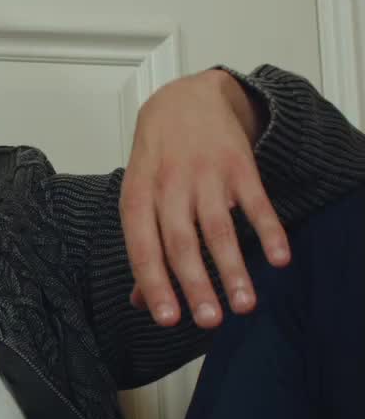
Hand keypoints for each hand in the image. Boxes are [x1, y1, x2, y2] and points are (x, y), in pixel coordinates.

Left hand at [120, 71, 290, 328]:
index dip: (154, 283)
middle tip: (210, 321)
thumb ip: (143, 247)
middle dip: (196, 285)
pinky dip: (269, 230)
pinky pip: (256, 202)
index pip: (142, 247)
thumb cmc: (158, 156)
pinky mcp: (239, 165)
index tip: (168, 318)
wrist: (186, 97)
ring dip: (233, 268)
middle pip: (181, 242)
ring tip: (245, 304)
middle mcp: (169, 186)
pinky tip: (279, 258)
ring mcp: (205, 174)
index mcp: (138, 197)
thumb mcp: (139, 194)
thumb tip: (140, 301)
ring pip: (219, 228)